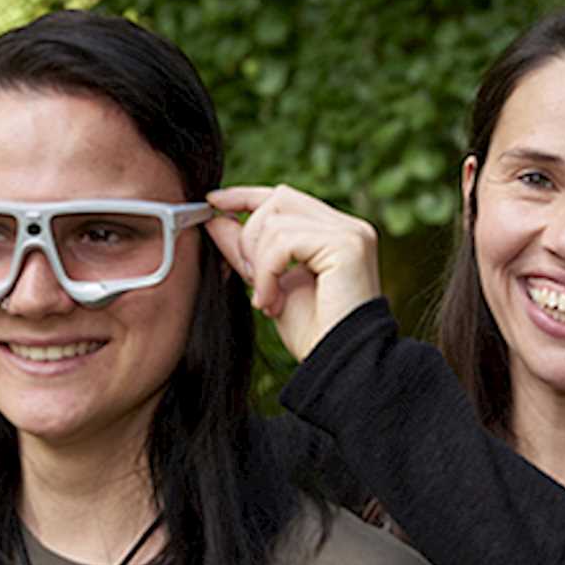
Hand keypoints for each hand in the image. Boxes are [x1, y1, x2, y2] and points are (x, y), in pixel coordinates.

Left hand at [205, 185, 380, 360]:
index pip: (285, 198)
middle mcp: (348, 227)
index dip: (246, 196)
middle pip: (279, 199)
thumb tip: (215, 218)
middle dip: (250, 236)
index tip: (213, 202)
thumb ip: (246, 252)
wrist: (341, 368)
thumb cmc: (314, 335)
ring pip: (277, 221)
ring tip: (267, 300)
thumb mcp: (269, 286)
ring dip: (258, 263)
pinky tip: (272, 303)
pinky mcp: (347, 244)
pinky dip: (268, 271)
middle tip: (249, 279)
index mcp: (334, 233)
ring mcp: (351, 233)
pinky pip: (284, 241)